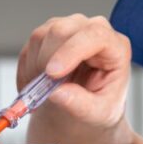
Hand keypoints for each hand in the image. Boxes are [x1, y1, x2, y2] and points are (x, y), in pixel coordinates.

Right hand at [19, 14, 131, 131]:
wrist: (86, 108)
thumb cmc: (100, 106)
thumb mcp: (98, 114)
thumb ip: (81, 105)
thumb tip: (57, 93)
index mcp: (115, 47)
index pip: (94, 35)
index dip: (71, 50)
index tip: (53, 74)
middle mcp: (92, 30)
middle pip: (61, 30)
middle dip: (46, 61)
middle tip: (44, 90)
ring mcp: (69, 29)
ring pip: (40, 36)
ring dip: (35, 67)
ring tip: (45, 90)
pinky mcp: (49, 34)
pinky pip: (29, 46)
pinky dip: (27, 70)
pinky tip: (38, 85)